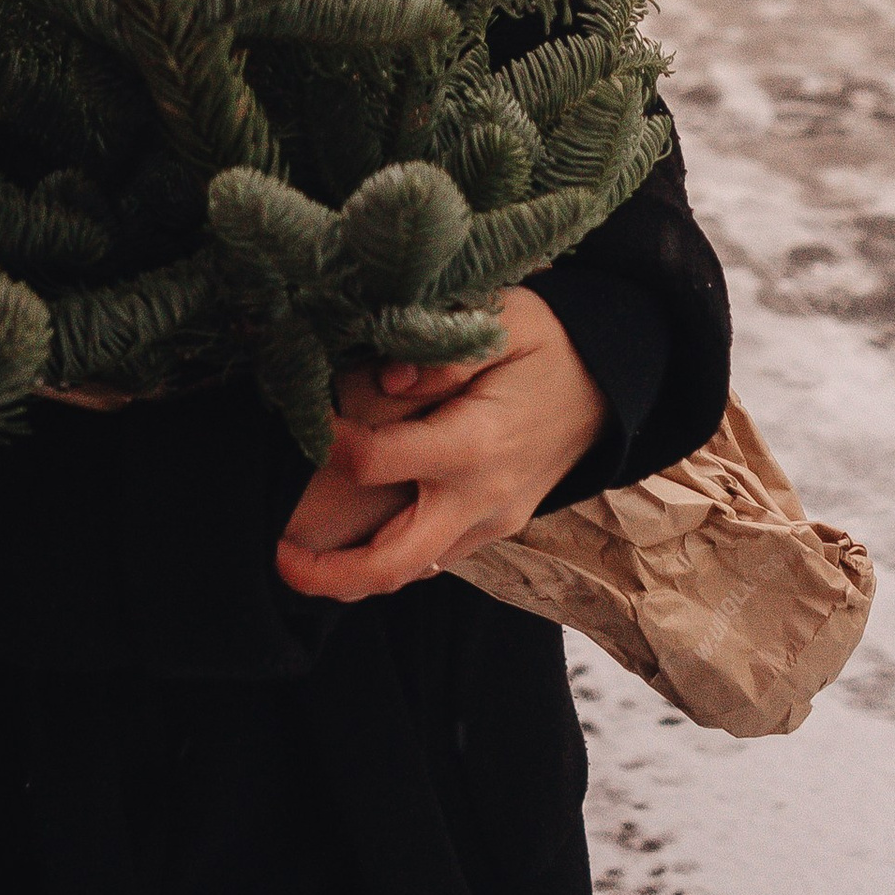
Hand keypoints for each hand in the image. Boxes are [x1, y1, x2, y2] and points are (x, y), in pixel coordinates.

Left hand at [274, 290, 607, 605]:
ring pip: (413, 570)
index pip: (379, 461)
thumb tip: (384, 377)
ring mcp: (491, 521)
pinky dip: (393, 557)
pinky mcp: (496, 528)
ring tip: (304, 559)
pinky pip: (435, 557)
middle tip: (279, 558)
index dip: (330, 444)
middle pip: (393, 561)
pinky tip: (359, 540)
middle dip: (330, 573)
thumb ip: (441, 351)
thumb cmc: (552, 341)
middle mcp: (481, 495)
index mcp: (476, 441)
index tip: (307, 421)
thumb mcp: (504, 319)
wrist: (615, 383)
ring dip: (356, 575)